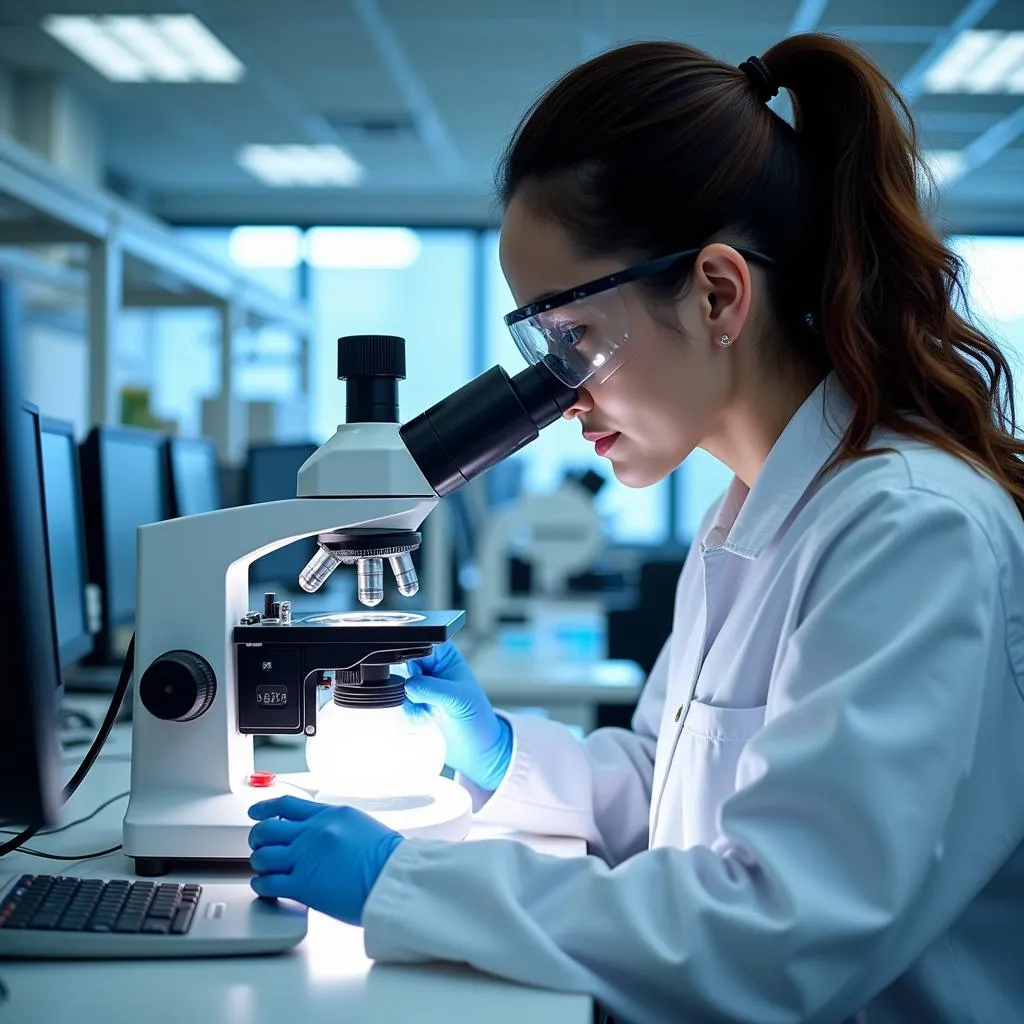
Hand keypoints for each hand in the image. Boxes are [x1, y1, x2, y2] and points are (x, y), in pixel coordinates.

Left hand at [247, 796, 402, 925]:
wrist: (392, 877)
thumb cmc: (385, 857)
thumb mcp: (358, 825)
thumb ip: (332, 825)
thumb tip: (316, 834)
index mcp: (328, 815)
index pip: (286, 805)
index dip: (265, 808)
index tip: (256, 813)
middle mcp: (312, 833)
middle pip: (267, 830)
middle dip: (257, 839)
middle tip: (259, 846)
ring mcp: (305, 858)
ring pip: (263, 856)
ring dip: (260, 863)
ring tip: (264, 869)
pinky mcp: (302, 886)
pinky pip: (268, 883)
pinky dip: (262, 885)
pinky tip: (265, 886)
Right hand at [405, 642, 512, 790]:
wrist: (476, 748)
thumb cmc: (477, 717)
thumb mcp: (458, 699)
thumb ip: (432, 688)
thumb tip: (409, 684)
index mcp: (445, 655)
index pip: (420, 644)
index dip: (412, 656)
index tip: (415, 674)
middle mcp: (430, 666)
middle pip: (402, 662)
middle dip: (410, 682)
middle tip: (424, 696)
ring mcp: (421, 685)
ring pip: (398, 684)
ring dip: (409, 700)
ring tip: (430, 710)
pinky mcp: (414, 703)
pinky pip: (398, 702)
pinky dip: (408, 712)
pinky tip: (425, 718)